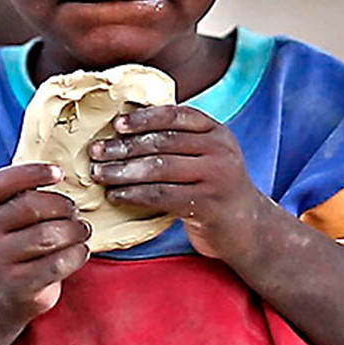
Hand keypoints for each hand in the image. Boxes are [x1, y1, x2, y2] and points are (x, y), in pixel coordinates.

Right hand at [0, 163, 90, 321]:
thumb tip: (64, 174)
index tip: (59, 173)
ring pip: (47, 236)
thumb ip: (29, 195)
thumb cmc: (19, 240)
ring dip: (74, 230)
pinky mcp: (19, 284)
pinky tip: (81, 250)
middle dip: (63, 206)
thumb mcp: (13, 215)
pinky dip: (77, 254)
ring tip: (82, 230)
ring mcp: (0, 260)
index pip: (3, 182)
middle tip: (76, 211)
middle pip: (32, 207)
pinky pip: (57, 264)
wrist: (5, 289)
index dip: (32, 173)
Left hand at [88, 105, 264, 259]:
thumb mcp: (207, 155)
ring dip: (123, 171)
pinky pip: (162, 196)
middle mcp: (220, 150)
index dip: (144, 118)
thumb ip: (180, 139)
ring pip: (159, 169)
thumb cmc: (214, 187)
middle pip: (162, 142)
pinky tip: (115, 195)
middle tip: (96, 151)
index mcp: (217, 131)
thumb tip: (126, 126)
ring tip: (98, 174)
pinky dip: (134, 195)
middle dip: (124, 147)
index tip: (116, 124)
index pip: (176, 116)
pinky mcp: (208, 204)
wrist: (248, 228)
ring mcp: (216, 177)